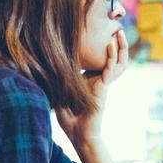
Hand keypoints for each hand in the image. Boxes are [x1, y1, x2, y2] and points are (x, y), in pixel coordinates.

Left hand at [56, 29, 128, 147]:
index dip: (99, 45)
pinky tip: (110, 45)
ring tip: (119, 33)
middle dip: (117, 44)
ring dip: (120, 47)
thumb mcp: (60, 91)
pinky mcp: (104, 88)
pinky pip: (110, 69)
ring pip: (117, 62)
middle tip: (116, 29)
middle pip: (113, 58)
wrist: (77, 133)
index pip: (98, 59)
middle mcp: (100, 80)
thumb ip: (58, 77)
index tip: (95, 30)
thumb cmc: (69, 116)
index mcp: (91, 79)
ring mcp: (103, 84)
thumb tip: (42, 62)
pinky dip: (111, 56)